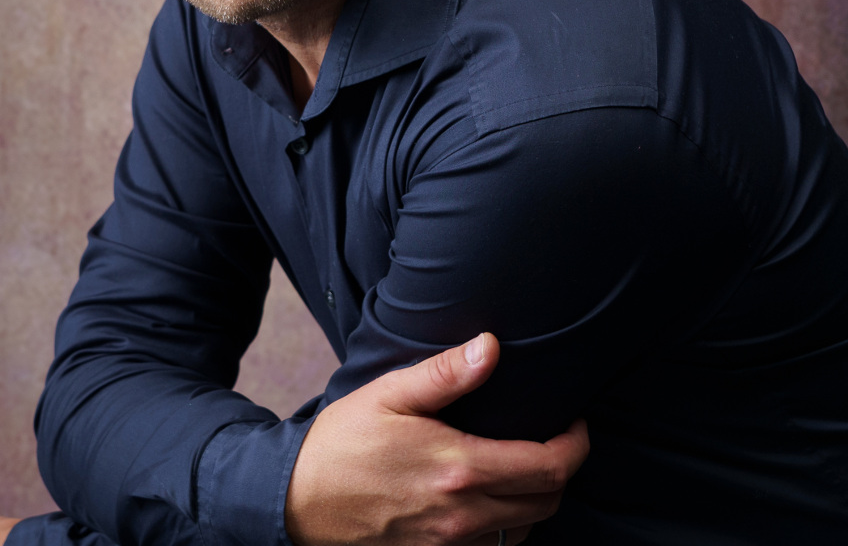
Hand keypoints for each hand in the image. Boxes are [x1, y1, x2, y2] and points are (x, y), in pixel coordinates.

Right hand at [284, 333, 588, 545]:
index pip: (550, 466)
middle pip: (548, 502)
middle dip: (562, 469)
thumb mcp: (389, 394)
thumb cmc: (341, 443)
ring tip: (522, 463)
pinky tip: (488, 496)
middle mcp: (464, 515)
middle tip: (551, 436)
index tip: (573, 421)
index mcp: (459, 468)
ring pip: (526, 529)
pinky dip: (506, 524)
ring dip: (536, 498)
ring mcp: (451, 544)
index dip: (576, 444)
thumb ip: (446, 374)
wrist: (296, 500)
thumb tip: (491, 347)